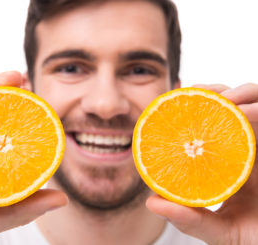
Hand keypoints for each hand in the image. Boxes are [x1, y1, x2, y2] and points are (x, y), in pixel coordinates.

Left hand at [146, 83, 257, 244]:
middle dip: (215, 93)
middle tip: (197, 92)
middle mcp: (247, 150)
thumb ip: (189, 219)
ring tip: (225, 99)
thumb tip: (151, 203)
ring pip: (255, 105)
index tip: (175, 101)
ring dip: (241, 93)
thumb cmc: (254, 238)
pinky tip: (247, 111)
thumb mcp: (218, 231)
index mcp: (227, 163)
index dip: (195, 109)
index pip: (209, 127)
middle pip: (231, 108)